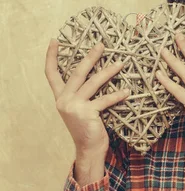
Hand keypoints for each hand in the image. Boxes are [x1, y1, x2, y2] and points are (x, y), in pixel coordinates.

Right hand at [45, 39, 128, 154]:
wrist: (88, 149)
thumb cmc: (87, 128)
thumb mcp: (79, 109)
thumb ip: (82, 94)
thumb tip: (97, 74)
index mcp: (60, 97)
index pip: (51, 73)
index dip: (51, 56)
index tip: (54, 41)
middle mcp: (64, 100)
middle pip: (77, 72)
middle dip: (90, 57)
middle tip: (101, 45)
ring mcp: (74, 106)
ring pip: (93, 82)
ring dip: (108, 71)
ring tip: (120, 63)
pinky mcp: (87, 113)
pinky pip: (104, 100)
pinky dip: (117, 95)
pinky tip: (127, 91)